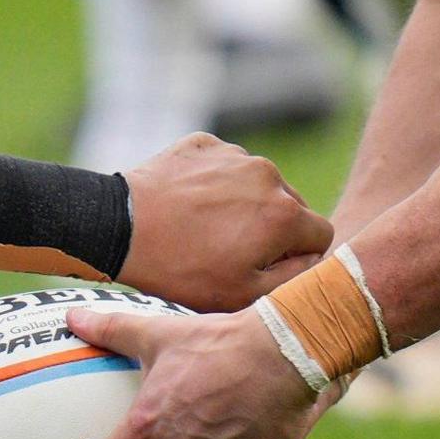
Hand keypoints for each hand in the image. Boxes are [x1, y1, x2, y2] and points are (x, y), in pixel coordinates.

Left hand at [118, 134, 329, 311]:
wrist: (120, 229)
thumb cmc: (182, 270)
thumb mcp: (243, 294)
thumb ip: (293, 279)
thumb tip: (313, 259)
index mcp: (285, 213)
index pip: (320, 234)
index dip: (298, 256)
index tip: (266, 267)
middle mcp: (268, 175)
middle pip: (290, 206)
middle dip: (272, 228)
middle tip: (233, 252)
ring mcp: (235, 155)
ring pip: (256, 185)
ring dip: (243, 205)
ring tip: (206, 231)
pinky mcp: (205, 144)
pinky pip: (224, 166)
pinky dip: (214, 185)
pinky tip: (188, 208)